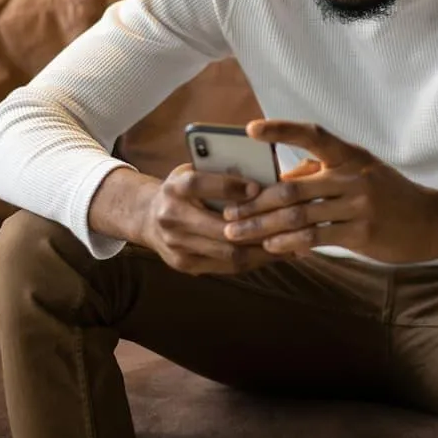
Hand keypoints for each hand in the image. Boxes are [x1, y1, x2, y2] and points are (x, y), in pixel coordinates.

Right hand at [134, 164, 278, 275]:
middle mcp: (171, 218)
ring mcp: (177, 246)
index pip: (199, 184)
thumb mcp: (193, 171)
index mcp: (174, 188)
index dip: (229, 187)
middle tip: (287, 223)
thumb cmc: (183, 189)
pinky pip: (227, 266)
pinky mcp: (185, 265)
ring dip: (262, 250)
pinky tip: (274, 253)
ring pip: (228, 253)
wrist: (147, 218)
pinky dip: (253, 260)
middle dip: (257, 227)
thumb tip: (264, 173)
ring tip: (290, 243)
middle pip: (219, 228)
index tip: (258, 187)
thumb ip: (219, 172)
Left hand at [220, 120, 437, 263]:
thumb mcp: (360, 172)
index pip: (312, 134)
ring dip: (263, 226)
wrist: (429, 221)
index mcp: (350, 155)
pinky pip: (316, 236)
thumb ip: (322, 172)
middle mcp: (353, 176)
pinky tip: (272, 246)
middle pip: (293, 188)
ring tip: (239, 233)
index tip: (251, 129)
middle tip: (228, 214)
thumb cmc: (388, 194)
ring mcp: (358, 205)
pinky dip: (290, 241)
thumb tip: (281, 180)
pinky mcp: (361, 232)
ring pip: (300, 215)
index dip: (281, 130)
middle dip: (255, 203)